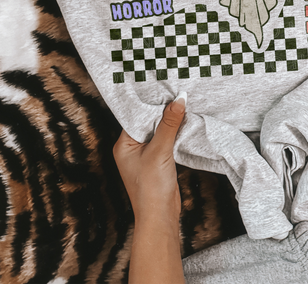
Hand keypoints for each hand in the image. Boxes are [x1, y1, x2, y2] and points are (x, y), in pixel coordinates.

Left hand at [114, 95, 186, 283]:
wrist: (160, 217)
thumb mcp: (160, 151)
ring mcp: (145, 155)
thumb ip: (169, 124)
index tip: (165, 90)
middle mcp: (131, 148)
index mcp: (123, 144)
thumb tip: (178, 100)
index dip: (151, 103)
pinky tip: (184, 124)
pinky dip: (174, 133)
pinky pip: (166, 140)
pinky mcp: (158, 160)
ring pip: (158, 130)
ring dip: (170, 122)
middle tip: (177, 94)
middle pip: (148, 121)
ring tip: (183, 105)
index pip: (136, 116)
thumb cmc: (151, 188)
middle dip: (163, 111)